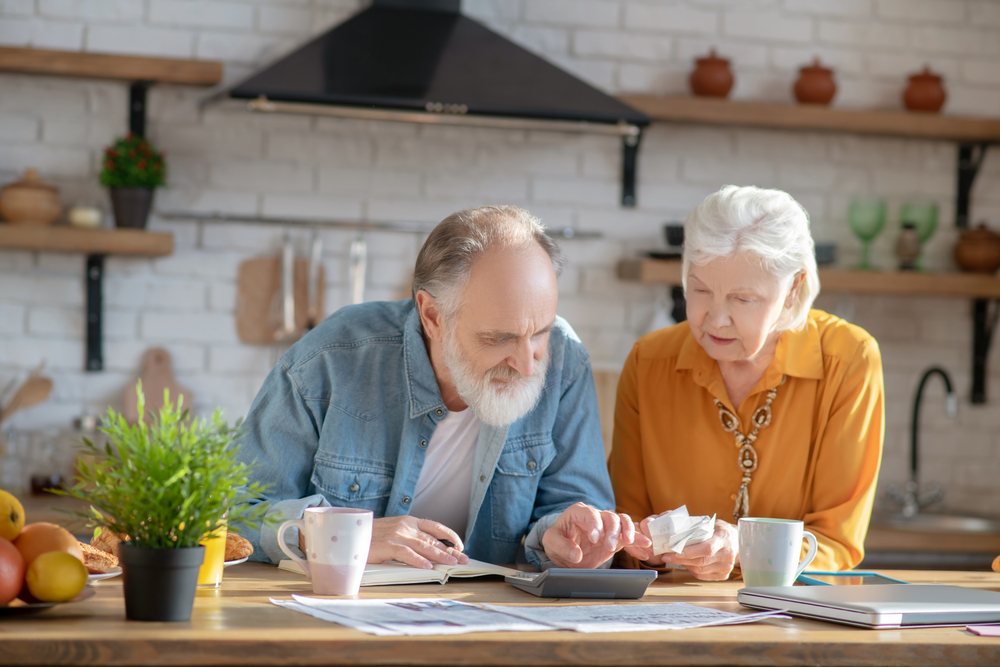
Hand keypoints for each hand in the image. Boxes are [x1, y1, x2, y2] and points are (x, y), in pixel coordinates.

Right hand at [301, 515, 467, 569]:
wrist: (347, 535)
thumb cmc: (371, 537)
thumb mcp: (394, 533)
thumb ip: (410, 538)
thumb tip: (431, 551)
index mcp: (408, 521)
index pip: (435, 527)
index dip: (450, 536)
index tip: (460, 546)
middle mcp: (405, 525)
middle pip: (433, 539)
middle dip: (450, 550)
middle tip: (463, 560)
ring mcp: (396, 534)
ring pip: (423, 546)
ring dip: (439, 556)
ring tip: (451, 564)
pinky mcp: (387, 544)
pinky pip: (407, 553)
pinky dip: (418, 560)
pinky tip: (428, 567)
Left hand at [542, 502, 651, 567]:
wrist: (566, 550)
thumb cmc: (558, 541)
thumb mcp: (551, 543)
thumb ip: (561, 546)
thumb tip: (576, 555)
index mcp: (578, 513)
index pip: (589, 513)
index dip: (594, 524)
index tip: (595, 538)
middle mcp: (596, 516)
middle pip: (609, 517)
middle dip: (612, 531)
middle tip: (609, 547)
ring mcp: (607, 526)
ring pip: (622, 521)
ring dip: (628, 531)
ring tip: (629, 542)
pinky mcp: (616, 537)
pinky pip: (630, 535)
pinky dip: (638, 540)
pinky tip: (646, 548)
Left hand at [657, 519, 737, 580]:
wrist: (737, 542)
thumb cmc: (720, 531)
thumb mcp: (711, 524)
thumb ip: (696, 528)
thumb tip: (673, 527)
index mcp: (723, 540)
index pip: (706, 549)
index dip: (688, 552)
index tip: (672, 550)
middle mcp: (727, 555)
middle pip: (701, 561)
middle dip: (681, 559)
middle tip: (666, 556)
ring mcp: (726, 567)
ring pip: (700, 571)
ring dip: (685, 565)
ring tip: (675, 559)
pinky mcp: (723, 575)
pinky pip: (703, 576)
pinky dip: (692, 570)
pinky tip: (687, 564)